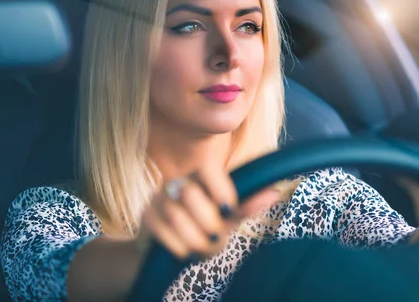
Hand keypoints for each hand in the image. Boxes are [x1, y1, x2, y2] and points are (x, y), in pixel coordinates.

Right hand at [140, 168, 279, 261]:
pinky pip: (161, 230)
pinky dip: (178, 246)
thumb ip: (247, 205)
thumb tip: (273, 194)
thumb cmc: (205, 225)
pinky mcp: (145, 216)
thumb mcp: (227, 217)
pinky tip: (185, 250)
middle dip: (208, 223)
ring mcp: (158, 197)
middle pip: (190, 194)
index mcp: (199, 175)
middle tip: (216, 237)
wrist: (171, 244)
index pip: (207, 167)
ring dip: (194, 239)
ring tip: (203, 247)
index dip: (219, 189)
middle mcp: (177, 181)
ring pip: (175, 215)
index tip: (228, 209)